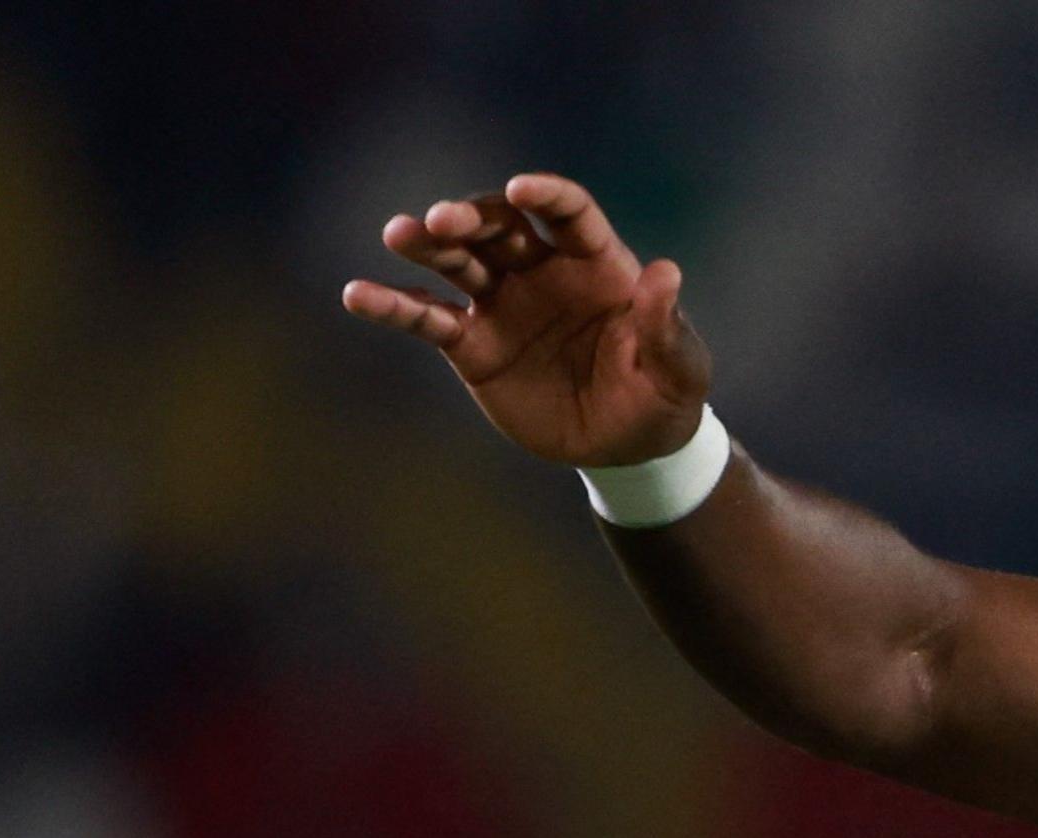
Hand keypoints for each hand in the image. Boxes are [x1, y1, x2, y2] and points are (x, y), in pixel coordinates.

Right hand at [339, 173, 712, 468]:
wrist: (628, 450)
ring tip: (399, 233)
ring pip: (457, 261)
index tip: (522, 188)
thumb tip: (666, 273)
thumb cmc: (663, 398)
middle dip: (471, 218)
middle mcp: (540, 271)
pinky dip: (393, 306)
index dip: (545, 194)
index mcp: (595, 263)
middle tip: (443, 220)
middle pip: (498, 227)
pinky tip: (358, 294)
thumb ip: (667, 325)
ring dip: (426, 244)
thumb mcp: (680, 369)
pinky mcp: (472, 345)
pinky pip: (428, 318)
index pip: (567, 212)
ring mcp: (502, 304)